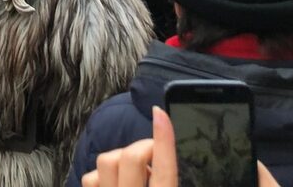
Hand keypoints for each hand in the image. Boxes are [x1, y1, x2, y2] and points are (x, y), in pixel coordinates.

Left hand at [81, 106, 279, 186]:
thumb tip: (200, 171)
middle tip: (158, 151)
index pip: (163, 170)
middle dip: (145, 146)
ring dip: (123, 157)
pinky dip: (105, 174)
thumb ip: (189, 185)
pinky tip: (121, 182)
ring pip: (106, 163)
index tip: (162, 114)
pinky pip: (92, 180)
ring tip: (141, 166)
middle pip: (129, 158)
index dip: (164, 139)